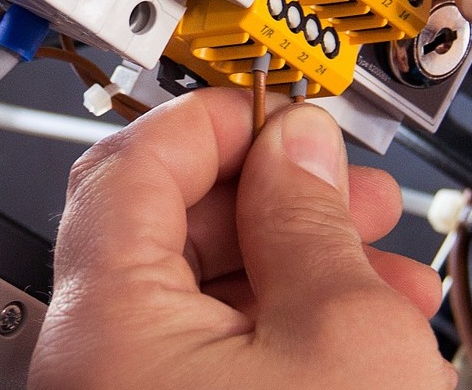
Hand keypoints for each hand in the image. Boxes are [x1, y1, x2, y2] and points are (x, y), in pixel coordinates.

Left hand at [28, 89, 453, 389]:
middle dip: (274, 194)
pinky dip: (279, 331)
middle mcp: (90, 367)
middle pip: (164, 227)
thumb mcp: (343, 335)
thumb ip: (311, 219)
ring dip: (293, 264)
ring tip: (381, 260)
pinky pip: (208, 361)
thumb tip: (296, 148)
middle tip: (346, 182)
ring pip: (197, 299)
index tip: (277, 108)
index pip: (130, 162)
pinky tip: (360, 328)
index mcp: (103, 326)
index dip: (216, 117)